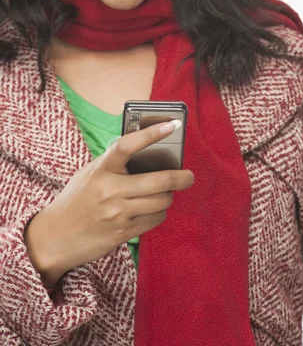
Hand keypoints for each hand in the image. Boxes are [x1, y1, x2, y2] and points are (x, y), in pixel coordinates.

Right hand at [24, 120, 193, 286]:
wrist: (55, 237)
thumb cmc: (76, 199)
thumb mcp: (90, 173)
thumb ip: (114, 162)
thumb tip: (147, 150)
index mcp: (102, 169)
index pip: (128, 145)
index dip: (152, 133)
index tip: (172, 125)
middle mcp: (111, 189)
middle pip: (160, 181)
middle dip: (182, 178)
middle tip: (188, 176)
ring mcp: (118, 212)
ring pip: (162, 201)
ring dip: (168, 197)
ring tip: (164, 194)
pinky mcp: (123, 232)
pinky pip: (155, 219)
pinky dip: (159, 213)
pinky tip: (152, 209)